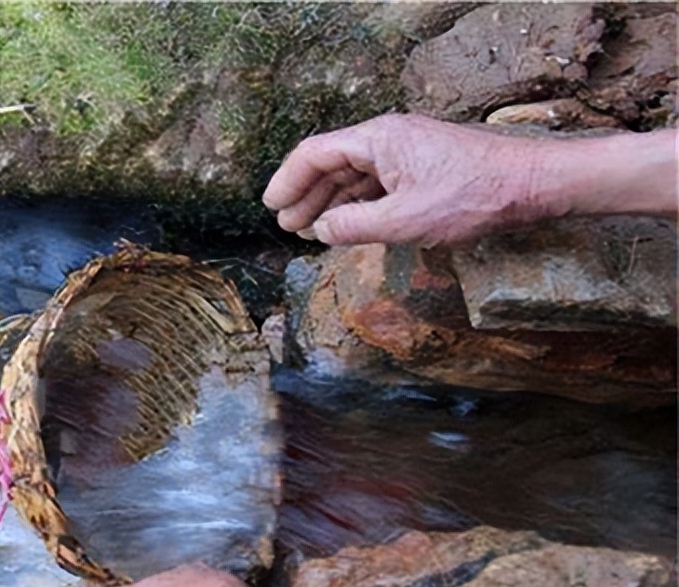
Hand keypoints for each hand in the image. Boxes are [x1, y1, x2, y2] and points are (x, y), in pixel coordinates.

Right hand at [263, 114, 549, 246]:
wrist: (531, 185)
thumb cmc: (472, 199)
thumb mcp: (403, 221)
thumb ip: (353, 226)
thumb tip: (319, 230)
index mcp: (378, 139)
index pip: (315, 154)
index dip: (288, 181)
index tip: (271, 207)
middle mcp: (388, 138)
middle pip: (331, 163)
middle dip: (306, 196)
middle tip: (287, 226)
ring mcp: (407, 151)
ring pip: (354, 175)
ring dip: (330, 202)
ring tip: (311, 230)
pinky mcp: (423, 167)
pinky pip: (377, 182)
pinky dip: (357, 203)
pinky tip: (349, 225)